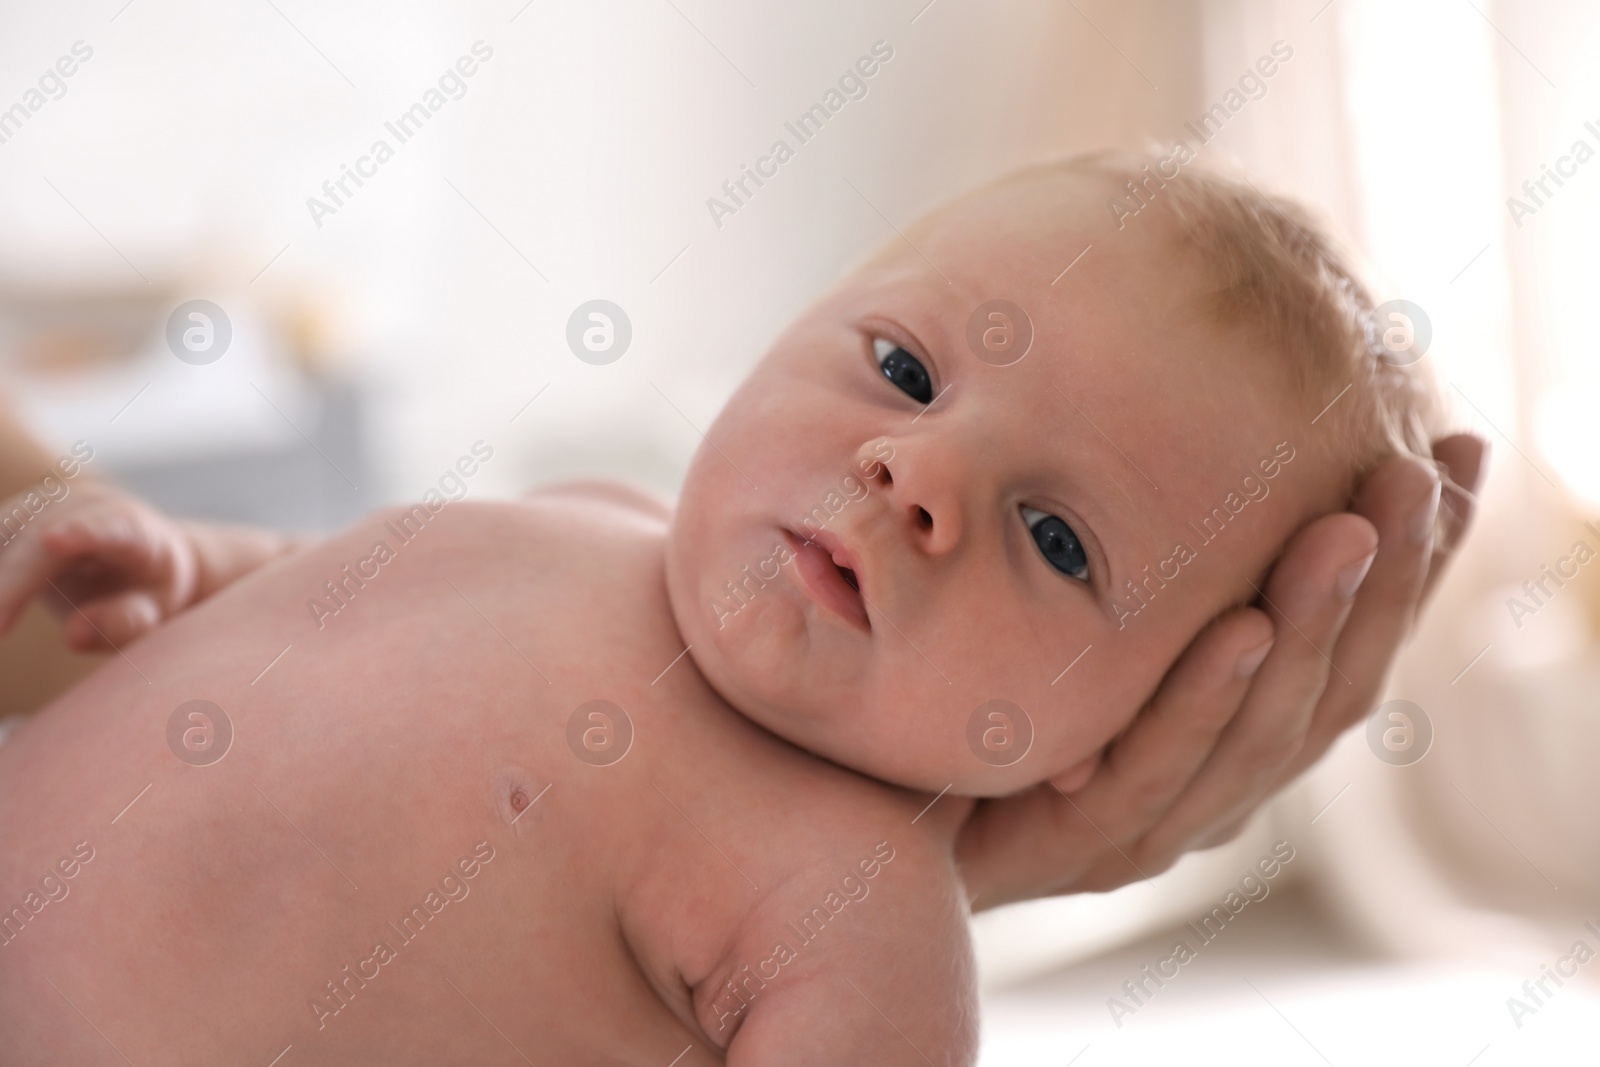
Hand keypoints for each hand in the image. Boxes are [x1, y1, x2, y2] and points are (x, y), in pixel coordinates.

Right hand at [0, 480, 206, 650]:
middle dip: (14, 578)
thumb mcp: (153, 612)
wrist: (143, 559)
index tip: (52, 541)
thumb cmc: (149, 590)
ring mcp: (55, 504)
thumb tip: (74, 635)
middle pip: (42, 533)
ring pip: (10, 527)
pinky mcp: (27, 512)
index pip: (109, 526)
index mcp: (135, 528)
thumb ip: (125, 623)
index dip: (81, 531)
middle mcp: (91, 506)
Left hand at [955, 434, 1487, 907]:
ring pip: (1262, 728)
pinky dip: (1206, 699)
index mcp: (1236, 732)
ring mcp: (1156, 823)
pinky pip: (1155, 769)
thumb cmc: (988, 698)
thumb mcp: (1090, 611)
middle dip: (1385, 581)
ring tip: (1349, 529)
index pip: (1350, 644)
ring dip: (1314, 625)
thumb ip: (1161, 555)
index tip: (1459, 458)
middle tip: (1417, 473)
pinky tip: (1245, 628)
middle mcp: (1216, 783)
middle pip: (1330, 688)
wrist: (873, 813)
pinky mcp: (1081, 846)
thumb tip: (1218, 419)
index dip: (1416, 564)